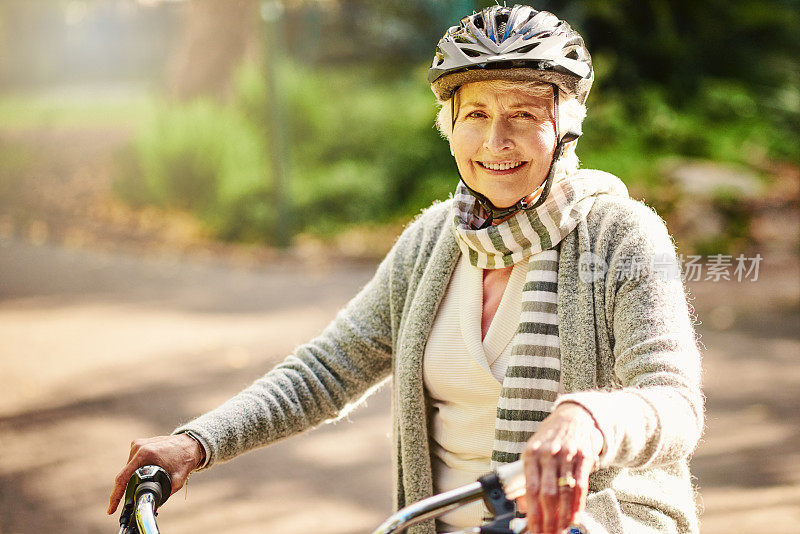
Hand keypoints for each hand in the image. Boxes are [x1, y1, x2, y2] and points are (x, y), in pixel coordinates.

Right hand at [107, 434, 204, 514]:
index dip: (115, 496)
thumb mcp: (177, 480)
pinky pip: (133, 462)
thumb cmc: (185, 459)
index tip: (111, 509)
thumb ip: (165, 493)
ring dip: (133, 478)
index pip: (123, 478)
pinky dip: (136, 470)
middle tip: (134, 499)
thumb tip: (155, 506)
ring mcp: (138, 443)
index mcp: (146, 454)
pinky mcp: (139, 443)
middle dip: (127, 489)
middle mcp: (139, 447)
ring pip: (129, 469)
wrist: (191, 444)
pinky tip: (147, 472)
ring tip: (148, 480)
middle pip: (125, 474)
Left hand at [517, 403, 603, 533]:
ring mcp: (567, 454)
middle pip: (548, 493)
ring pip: (564, 491)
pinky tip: (575, 517)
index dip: (532, 512)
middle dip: (548, 518)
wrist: (573, 416)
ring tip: (560, 530)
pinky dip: (578, 504)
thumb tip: (523, 506)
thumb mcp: (534, 452)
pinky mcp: (583, 456)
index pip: (531, 488)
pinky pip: (581, 484)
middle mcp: (548, 454)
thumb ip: (529, 478)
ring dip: (563, 516)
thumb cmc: (551, 438)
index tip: (533, 528)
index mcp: (531, 454)